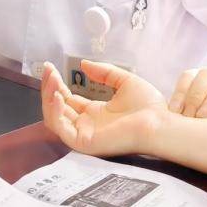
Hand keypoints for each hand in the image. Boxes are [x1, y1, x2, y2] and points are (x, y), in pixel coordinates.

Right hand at [40, 60, 166, 156]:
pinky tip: (57, 95)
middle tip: (47, 70)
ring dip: (48, 98)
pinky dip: (55, 112)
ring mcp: (84, 134)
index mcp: (96, 113)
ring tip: (51, 79)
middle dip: (49, 88)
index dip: (57, 85)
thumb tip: (84, 64)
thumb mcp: (124, 81)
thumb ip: (104, 72)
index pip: (68, 100)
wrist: (159, 122)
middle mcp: (87, 124)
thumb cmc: (148, 106)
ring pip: (54, 118)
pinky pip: (61, 129)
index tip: (51, 68)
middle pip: (57, 108)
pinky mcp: (84, 142)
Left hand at [168, 67, 206, 118]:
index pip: (188, 76)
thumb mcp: (196, 116)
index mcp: (202, 78)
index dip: (179, 92)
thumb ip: (182, 112)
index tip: (174, 112)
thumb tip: (162, 118)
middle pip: (204, 75)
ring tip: (203, 116)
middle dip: (193, 97)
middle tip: (189, 118)